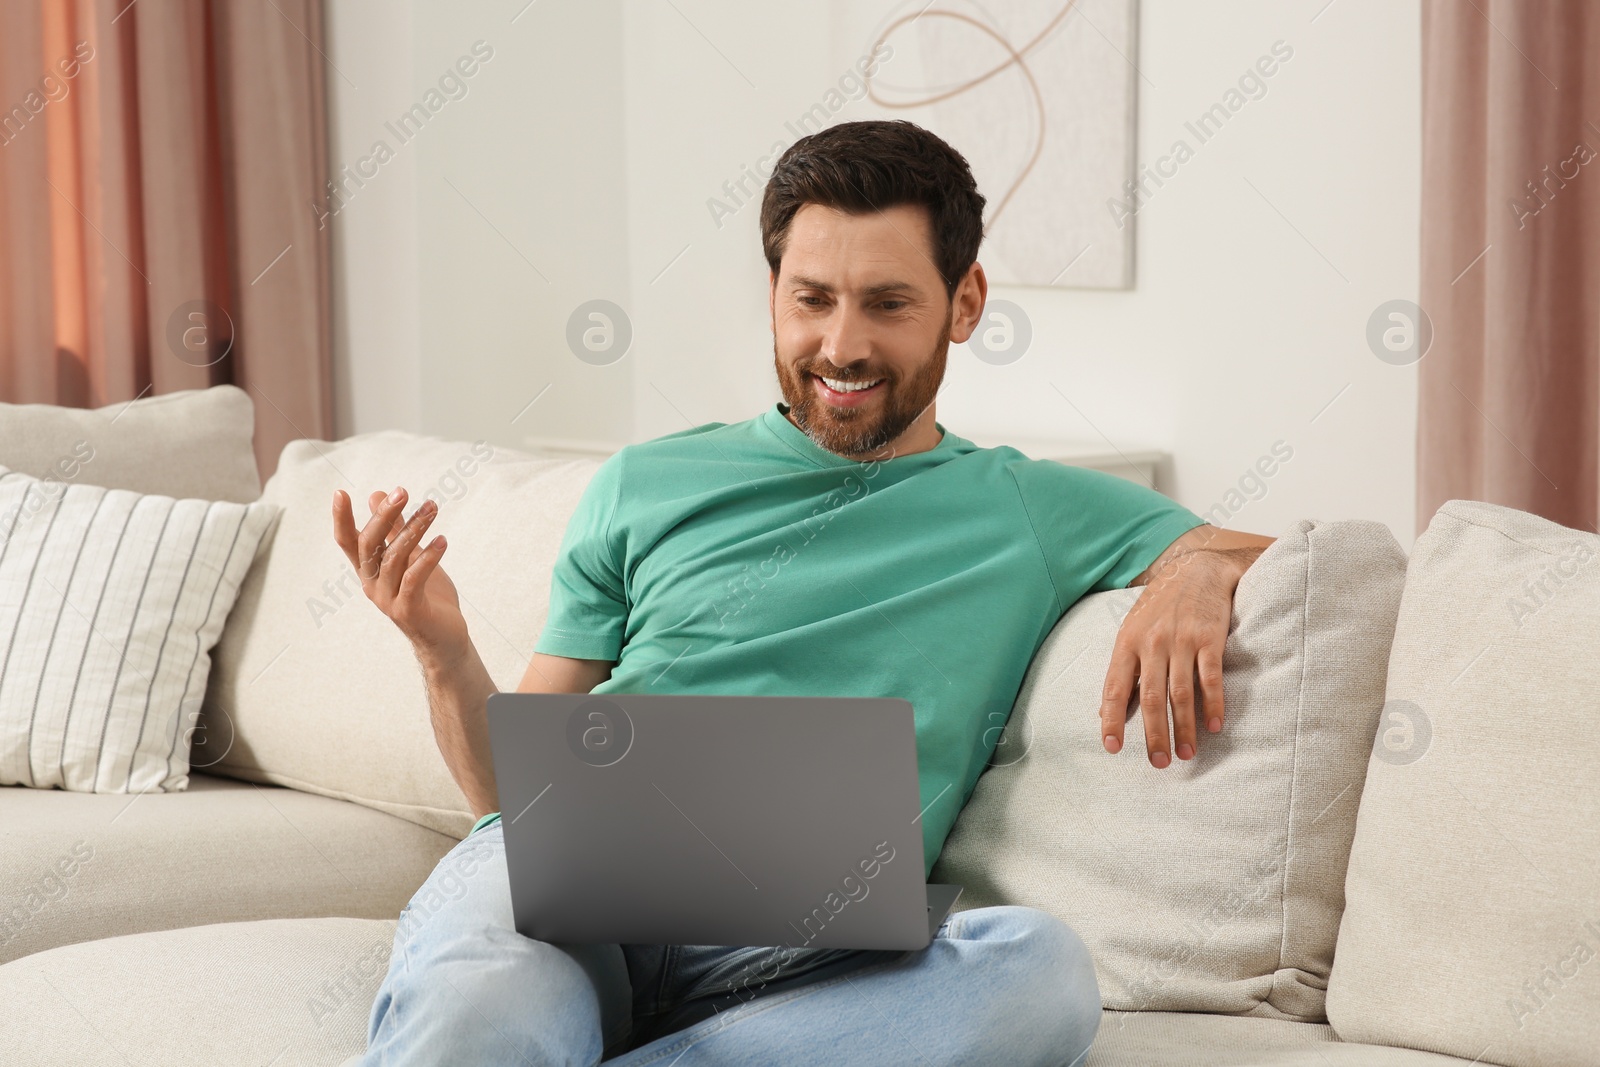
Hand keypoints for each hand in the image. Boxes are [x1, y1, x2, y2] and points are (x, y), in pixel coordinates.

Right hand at [331, 486, 467, 661]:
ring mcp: (389, 599)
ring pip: (395, 558)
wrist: (445, 639)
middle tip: (402, 492)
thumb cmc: (428, 596)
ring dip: (415, 529)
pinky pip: (415, 579)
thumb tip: (377, 494)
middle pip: (369, 545)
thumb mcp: (411, 557)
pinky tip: (443, 541)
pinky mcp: (409, 610)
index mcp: (369, 571)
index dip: (341, 519)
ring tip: (432, 508)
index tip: (339, 492)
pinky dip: (428, 557)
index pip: (348, 542)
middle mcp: (373, 584)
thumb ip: (395, 529)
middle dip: (383, 516)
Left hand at [1098, 548, 1236, 767]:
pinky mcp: (1209, 637)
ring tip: (1187, 753)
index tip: (1112, 748)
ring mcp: (1181, 640)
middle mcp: (1151, 643)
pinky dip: (1213, 704)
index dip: (1112, 720)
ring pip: (1180, 693)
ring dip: (1185, 728)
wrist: (1197, 569)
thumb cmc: (1161, 606)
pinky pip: (1210, 677)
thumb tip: (1104, 712)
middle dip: (1154, 734)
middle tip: (1160, 762)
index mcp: (1127, 643)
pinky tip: (1214, 726)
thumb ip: (1123, 672)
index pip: (1114, 688)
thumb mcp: (1132, 632)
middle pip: (1150, 698)